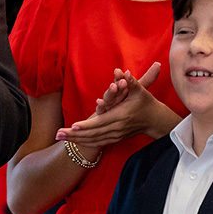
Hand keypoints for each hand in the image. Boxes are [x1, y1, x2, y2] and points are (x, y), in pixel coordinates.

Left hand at [57, 63, 176, 147]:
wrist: (155, 120)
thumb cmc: (146, 102)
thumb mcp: (140, 90)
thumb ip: (130, 81)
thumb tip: (122, 71)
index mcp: (120, 116)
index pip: (100, 122)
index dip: (86, 125)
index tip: (72, 126)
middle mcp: (117, 128)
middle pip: (93, 133)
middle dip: (75, 135)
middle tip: (57, 134)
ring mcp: (116, 135)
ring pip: (93, 140)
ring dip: (76, 140)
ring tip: (59, 138)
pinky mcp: (115, 139)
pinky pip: (97, 143)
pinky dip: (84, 142)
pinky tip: (72, 142)